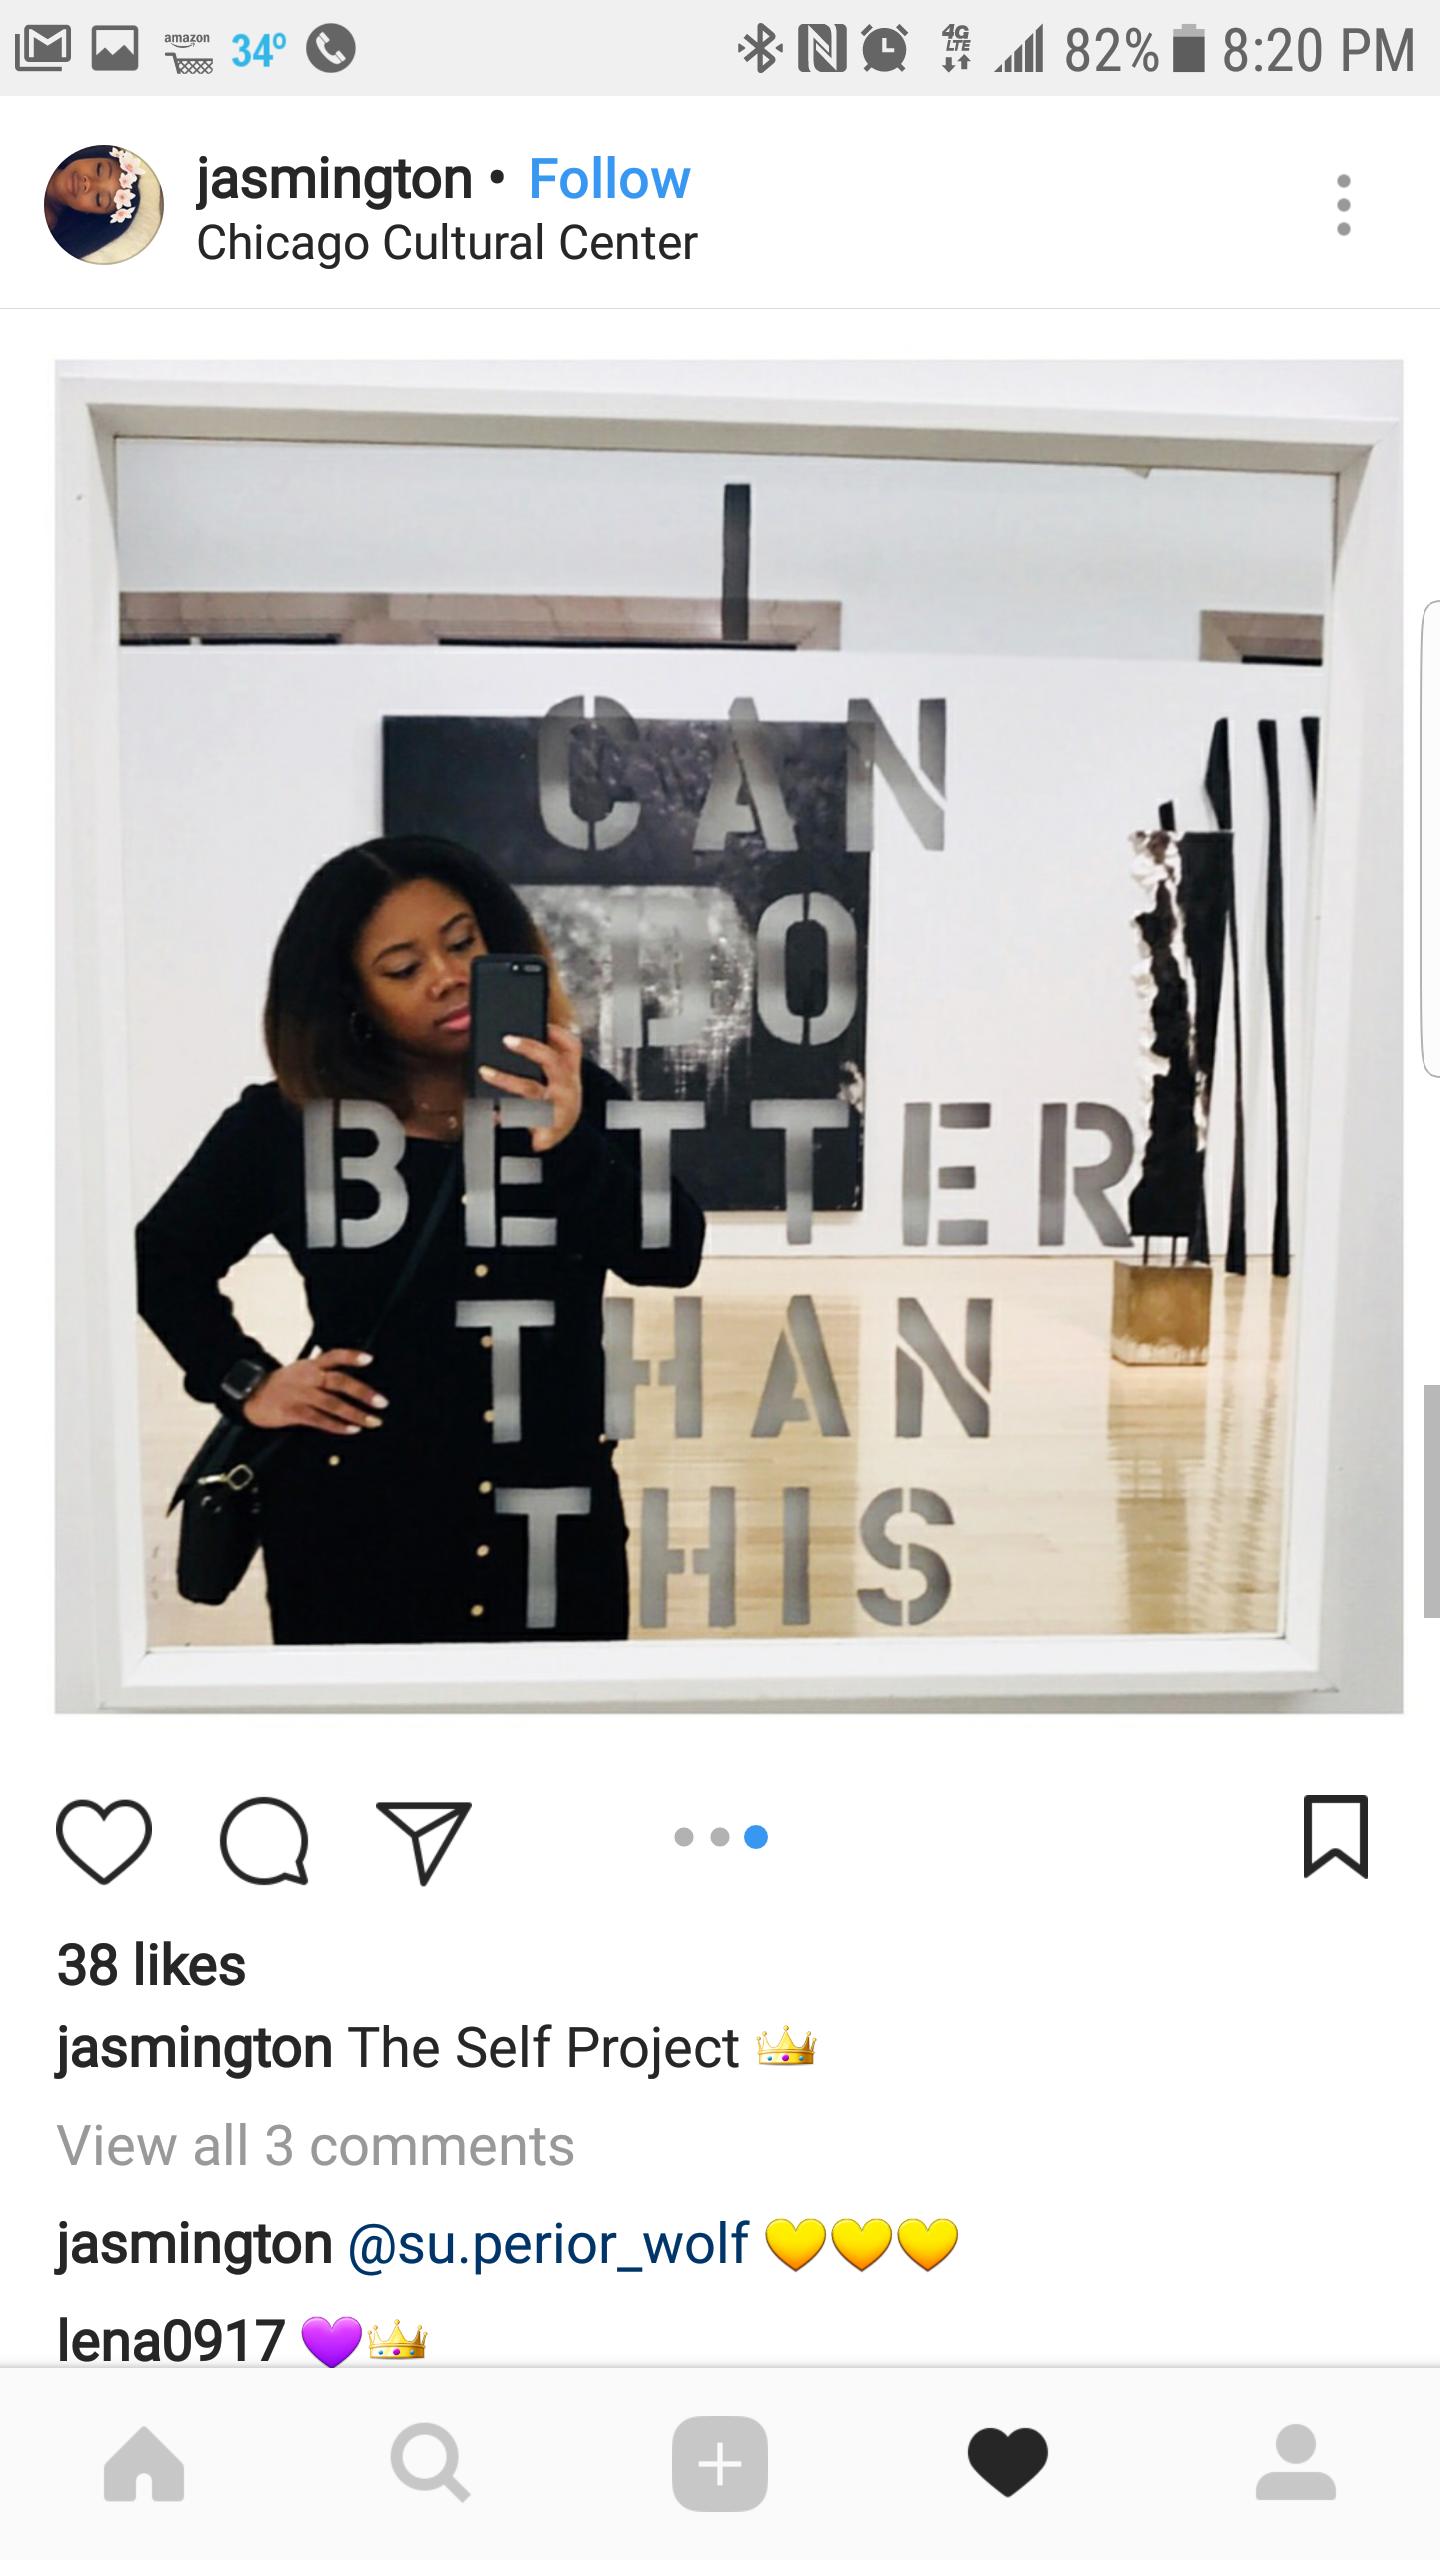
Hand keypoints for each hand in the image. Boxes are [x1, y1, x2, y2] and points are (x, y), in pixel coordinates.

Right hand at [241, 1348, 387, 1435]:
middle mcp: (307, 1378)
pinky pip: (319, 1420)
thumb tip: (353, 1379)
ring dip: (355, 1414)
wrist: (251, 1395)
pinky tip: (351, 1430)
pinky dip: (337, 1426)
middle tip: (381, 1402)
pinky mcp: (293, 1412)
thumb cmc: (282, 1384)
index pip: (333, 1356)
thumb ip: (323, 1371)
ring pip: (332, 1404)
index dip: (351, 1356)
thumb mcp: (301, 1370)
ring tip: (372, 1421)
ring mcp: (299, 1395)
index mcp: (310, 1365)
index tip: (369, 1360)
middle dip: (362, 1392)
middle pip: (338, 1381)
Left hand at [478, 1020, 583, 1151]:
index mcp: (570, 1076)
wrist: (563, 1145)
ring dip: (505, 1079)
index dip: (558, 1033)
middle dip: (529, 1048)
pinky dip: (503, 1113)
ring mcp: (558, 1109)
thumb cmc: (556, 1109)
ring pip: (529, 1088)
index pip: (572, 1047)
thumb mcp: (559, 1086)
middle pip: (551, 1061)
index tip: (541, 1024)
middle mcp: (567, 1089)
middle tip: (507, 1040)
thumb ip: (547, 1066)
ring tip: (485, 1072)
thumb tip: (515, 1041)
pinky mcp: (546, 1128)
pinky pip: (520, 1116)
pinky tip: (490, 1112)